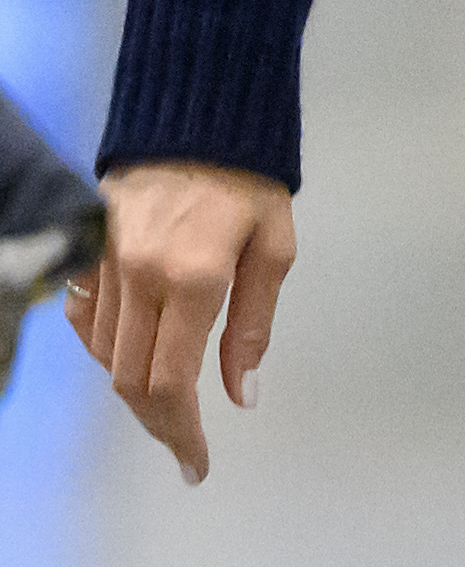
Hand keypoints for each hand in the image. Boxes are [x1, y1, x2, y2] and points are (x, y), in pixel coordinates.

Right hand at [66, 163, 295, 481]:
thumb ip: (254, 323)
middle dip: (158, 422)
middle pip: (129, 380)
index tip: (197, 464)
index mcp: (193, 277)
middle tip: (184, 442)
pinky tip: (129, 349)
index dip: (180, 433)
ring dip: (132, 386)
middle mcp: (141, 275)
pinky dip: (102, 345)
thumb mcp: (276, 244)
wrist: (202, 102)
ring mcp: (108, 259)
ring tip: (168, 399)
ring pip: (104, 352)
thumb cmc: (252, 175)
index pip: (171, 383)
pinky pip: (86, 315)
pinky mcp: (91, 244)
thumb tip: (242, 395)